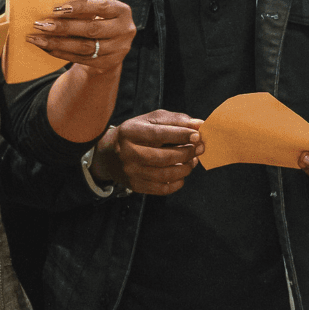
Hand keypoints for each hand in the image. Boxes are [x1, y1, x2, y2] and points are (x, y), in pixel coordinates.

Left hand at [26, 0, 136, 75]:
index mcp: (122, 11)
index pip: (101, 6)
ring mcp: (117, 50)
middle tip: (41, 25)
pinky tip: (46, 48)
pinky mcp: (107, 63)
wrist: (110, 47)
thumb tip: (52, 5)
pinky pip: (80, 58)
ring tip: (37, 38)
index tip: (56, 8)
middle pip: (91, 29)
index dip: (79, 7)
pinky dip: (61, 53)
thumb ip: (83, 8)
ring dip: (58, 42)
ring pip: (84, 47)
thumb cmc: (99, 20)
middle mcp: (124, 31)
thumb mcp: (98, 11)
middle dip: (64, 27)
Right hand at [90, 110, 204, 195]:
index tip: (197, 135)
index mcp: (131, 132)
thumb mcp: (150, 120)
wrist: (109, 154)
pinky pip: (162, 189)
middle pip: (164, 157)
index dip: (180, 135)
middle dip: (187, 153)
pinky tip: (181, 174)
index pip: (159, 134)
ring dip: (185, 168)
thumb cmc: (136, 133)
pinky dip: (177, 183)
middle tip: (199, 148)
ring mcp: (131, 171)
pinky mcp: (135, 185)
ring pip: (165, 175)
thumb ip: (175, 120)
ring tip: (192, 161)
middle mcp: (128, 153)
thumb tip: (198, 125)